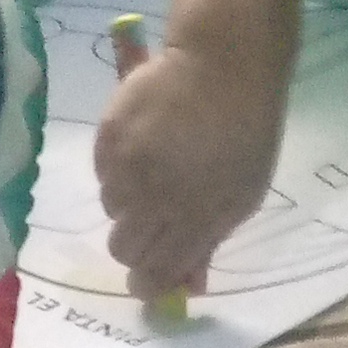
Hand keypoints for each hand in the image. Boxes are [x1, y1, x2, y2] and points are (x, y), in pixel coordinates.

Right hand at [94, 30, 287, 300]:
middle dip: (136, 244)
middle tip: (152, 221)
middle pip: (122, 249)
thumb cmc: (244, 132)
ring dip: (128, 201)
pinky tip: (143, 144)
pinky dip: (118, 168)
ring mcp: (127, 166)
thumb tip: (187, 286)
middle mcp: (155, 196)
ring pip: (110, 209)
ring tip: (154, 169)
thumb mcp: (242, 195)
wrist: (224, 61)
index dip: (149, 282)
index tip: (150, 278)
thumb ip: (208, 241)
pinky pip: (103, 173)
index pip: (154, 273)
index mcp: (195, 215)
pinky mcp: (108, 138)